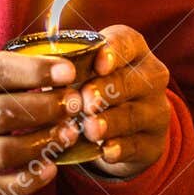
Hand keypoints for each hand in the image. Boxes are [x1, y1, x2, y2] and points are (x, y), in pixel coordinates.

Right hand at [0, 50, 85, 194]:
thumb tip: (53, 68)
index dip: (36, 71)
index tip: (68, 72)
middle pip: (4, 113)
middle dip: (48, 106)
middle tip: (73, 103)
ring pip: (5, 152)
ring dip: (44, 142)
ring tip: (66, 133)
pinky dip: (29, 180)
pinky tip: (49, 169)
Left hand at [75, 25, 170, 181]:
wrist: (124, 129)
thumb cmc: (93, 88)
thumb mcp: (83, 72)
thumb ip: (65, 68)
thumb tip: (38, 70)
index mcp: (132, 50)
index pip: (127, 42)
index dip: (114, 51)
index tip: (98, 64)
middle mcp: (150, 76)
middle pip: (129, 81)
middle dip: (106, 91)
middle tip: (85, 101)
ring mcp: (155, 110)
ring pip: (132, 115)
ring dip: (110, 123)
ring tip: (90, 129)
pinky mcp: (152, 142)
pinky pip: (137, 145)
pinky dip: (120, 149)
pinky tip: (106, 152)